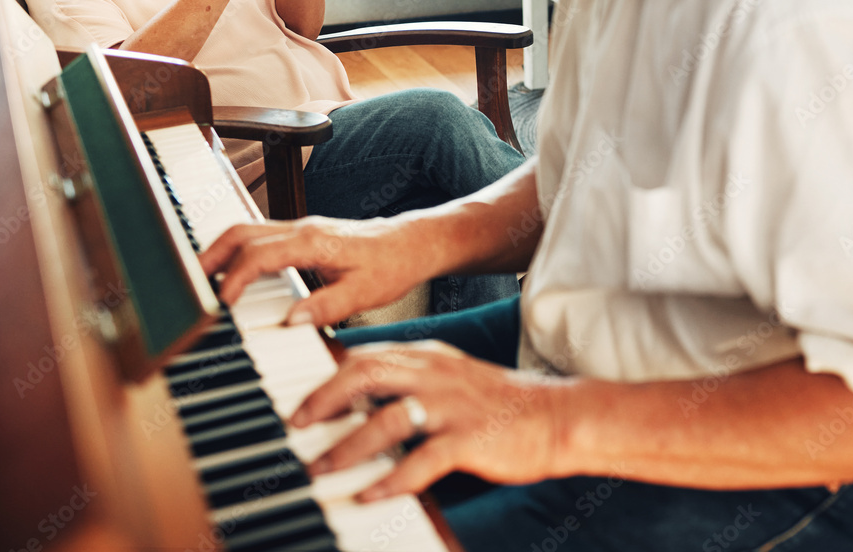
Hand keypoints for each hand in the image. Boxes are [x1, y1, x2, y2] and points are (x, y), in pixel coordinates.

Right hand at [199, 215, 429, 323]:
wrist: (410, 244)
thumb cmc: (391, 266)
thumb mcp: (366, 293)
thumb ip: (329, 306)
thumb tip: (293, 320)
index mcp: (314, 242)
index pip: (261, 254)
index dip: (236, 278)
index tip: (222, 303)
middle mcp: (303, 229)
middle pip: (243, 232)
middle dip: (211, 256)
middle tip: (190, 284)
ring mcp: (301, 229)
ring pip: (248, 230)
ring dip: (221, 252)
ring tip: (201, 280)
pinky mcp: (303, 235)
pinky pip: (261, 237)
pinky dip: (239, 252)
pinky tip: (233, 273)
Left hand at [291, 341, 564, 499]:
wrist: (555, 416)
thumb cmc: (498, 404)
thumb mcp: (450, 379)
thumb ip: (410, 382)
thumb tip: (361, 400)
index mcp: (428, 357)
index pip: (367, 356)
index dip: (327, 377)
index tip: (300, 401)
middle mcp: (435, 374)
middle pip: (367, 374)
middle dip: (325, 400)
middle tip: (297, 425)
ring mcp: (452, 406)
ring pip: (388, 418)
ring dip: (348, 445)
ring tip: (321, 469)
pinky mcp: (469, 439)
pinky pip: (421, 460)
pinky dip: (390, 479)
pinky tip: (368, 495)